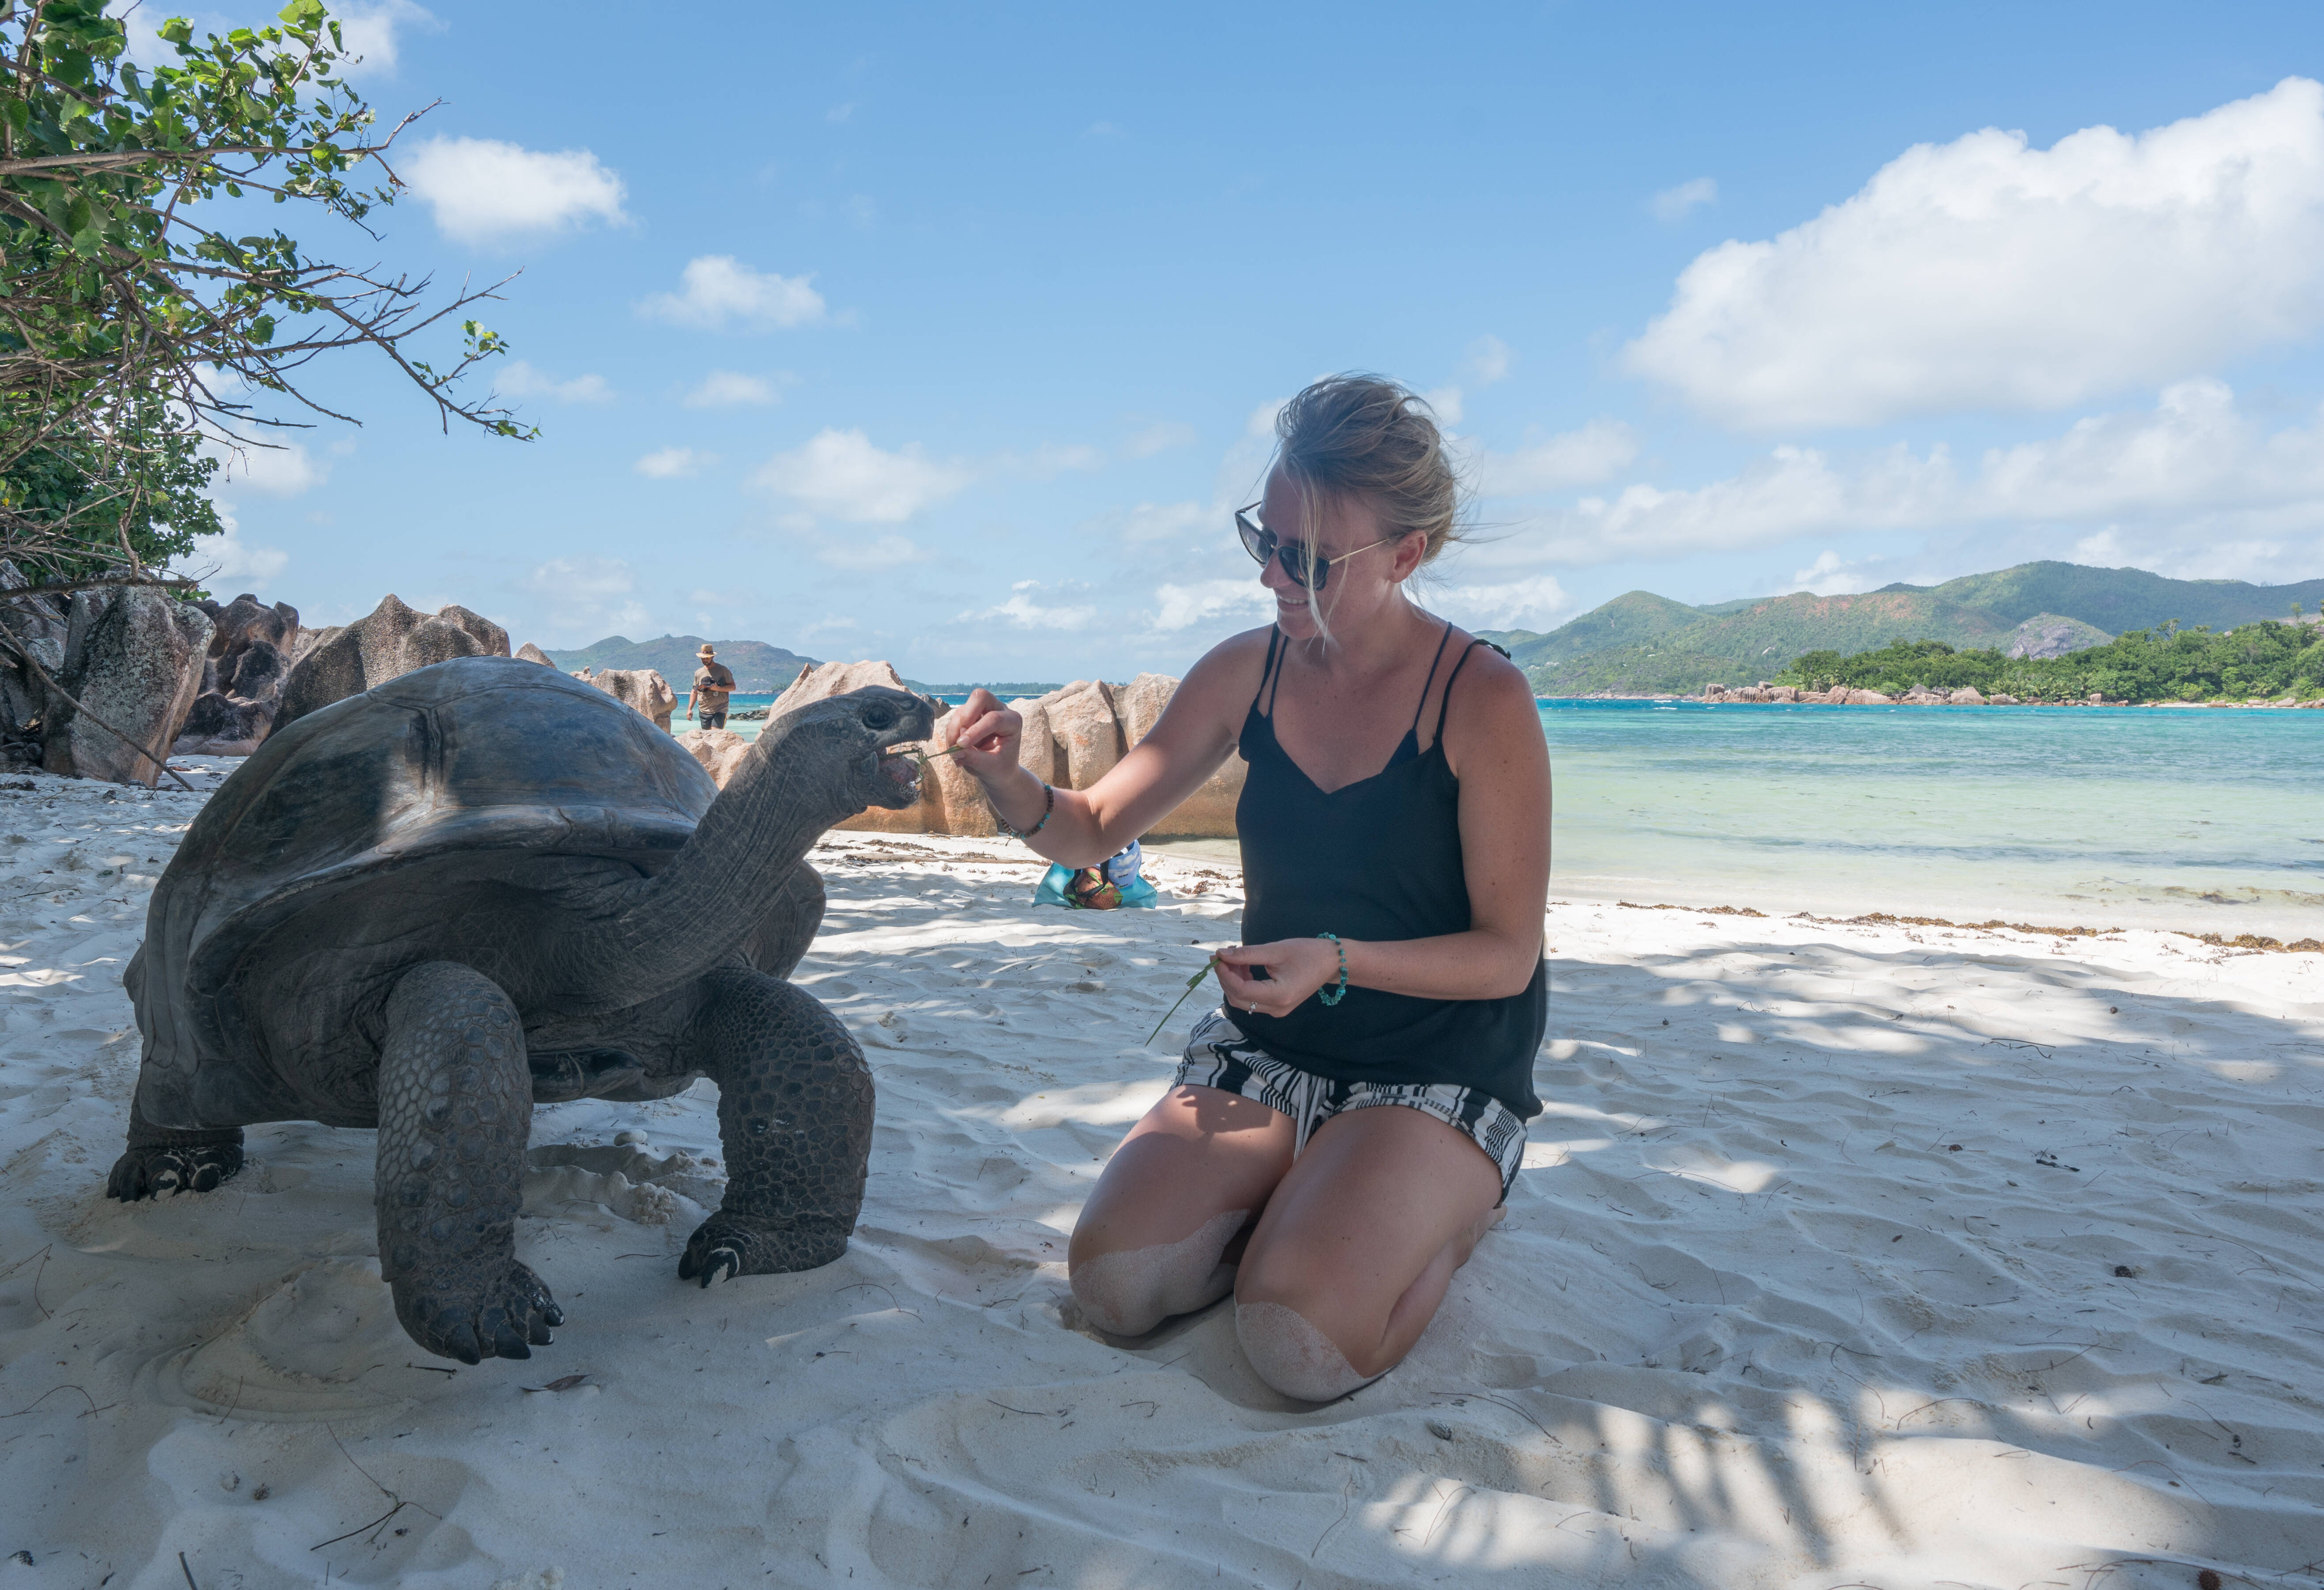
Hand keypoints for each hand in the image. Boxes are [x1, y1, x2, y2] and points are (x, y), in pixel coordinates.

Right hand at [942, 688, 1023, 781]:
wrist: (998, 769)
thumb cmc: (1000, 767)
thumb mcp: (990, 767)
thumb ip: (975, 758)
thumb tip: (956, 750)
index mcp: (1012, 721)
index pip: (994, 718)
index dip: (976, 730)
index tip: (961, 745)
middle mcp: (999, 710)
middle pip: (980, 696)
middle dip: (966, 717)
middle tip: (960, 741)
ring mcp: (982, 711)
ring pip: (962, 710)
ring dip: (954, 732)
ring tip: (957, 755)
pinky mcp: (969, 715)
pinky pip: (954, 720)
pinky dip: (951, 736)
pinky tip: (956, 752)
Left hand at [1215, 938, 1342, 1017]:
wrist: (1331, 962)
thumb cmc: (1307, 952)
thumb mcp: (1275, 950)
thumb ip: (1247, 954)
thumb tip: (1221, 954)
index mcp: (1279, 995)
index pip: (1241, 990)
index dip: (1224, 974)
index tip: (1216, 957)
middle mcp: (1276, 1008)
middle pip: (1238, 999)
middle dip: (1226, 978)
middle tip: (1220, 956)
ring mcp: (1277, 1010)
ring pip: (1244, 1001)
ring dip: (1234, 981)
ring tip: (1233, 959)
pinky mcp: (1277, 1006)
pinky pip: (1253, 999)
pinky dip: (1244, 984)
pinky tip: (1243, 967)